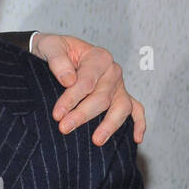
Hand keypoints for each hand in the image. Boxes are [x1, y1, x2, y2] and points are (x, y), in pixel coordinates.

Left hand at [30, 33, 144, 144]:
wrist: (56, 52)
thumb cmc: (53, 49)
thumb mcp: (49, 47)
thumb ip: (58, 61)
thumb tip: (69, 80)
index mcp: (98, 57)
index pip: (86, 82)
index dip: (71, 99)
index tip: (57, 114)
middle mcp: (112, 71)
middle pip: (102, 97)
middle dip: (83, 115)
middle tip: (65, 128)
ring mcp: (119, 85)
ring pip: (121, 107)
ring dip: (109, 124)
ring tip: (97, 141)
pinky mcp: (120, 96)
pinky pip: (136, 110)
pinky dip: (139, 124)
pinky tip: (136, 139)